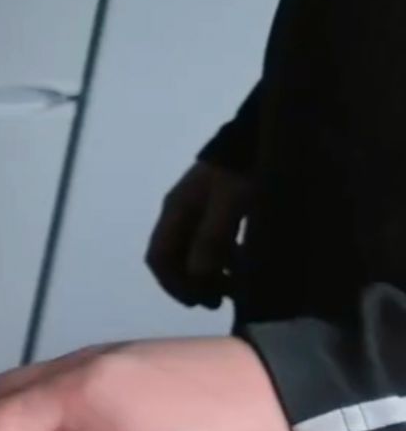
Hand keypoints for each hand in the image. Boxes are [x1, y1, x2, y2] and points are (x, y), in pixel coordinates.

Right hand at [145, 160, 252, 309]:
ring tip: (237, 287)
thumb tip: (197, 278)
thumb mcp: (232, 201)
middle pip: (175, 258)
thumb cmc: (248, 167)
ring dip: (211, 273)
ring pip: (195, 251)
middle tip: (222, 301)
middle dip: (193, 284)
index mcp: (176, 209)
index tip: (202, 303)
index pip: (160, 258)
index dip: (175, 285)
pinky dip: (225, 258)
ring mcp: (201, 206)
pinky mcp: (222, 203)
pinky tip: (246, 263)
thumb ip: (212, 239)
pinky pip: (214, 240)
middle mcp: (181, 210)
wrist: (272, 128)